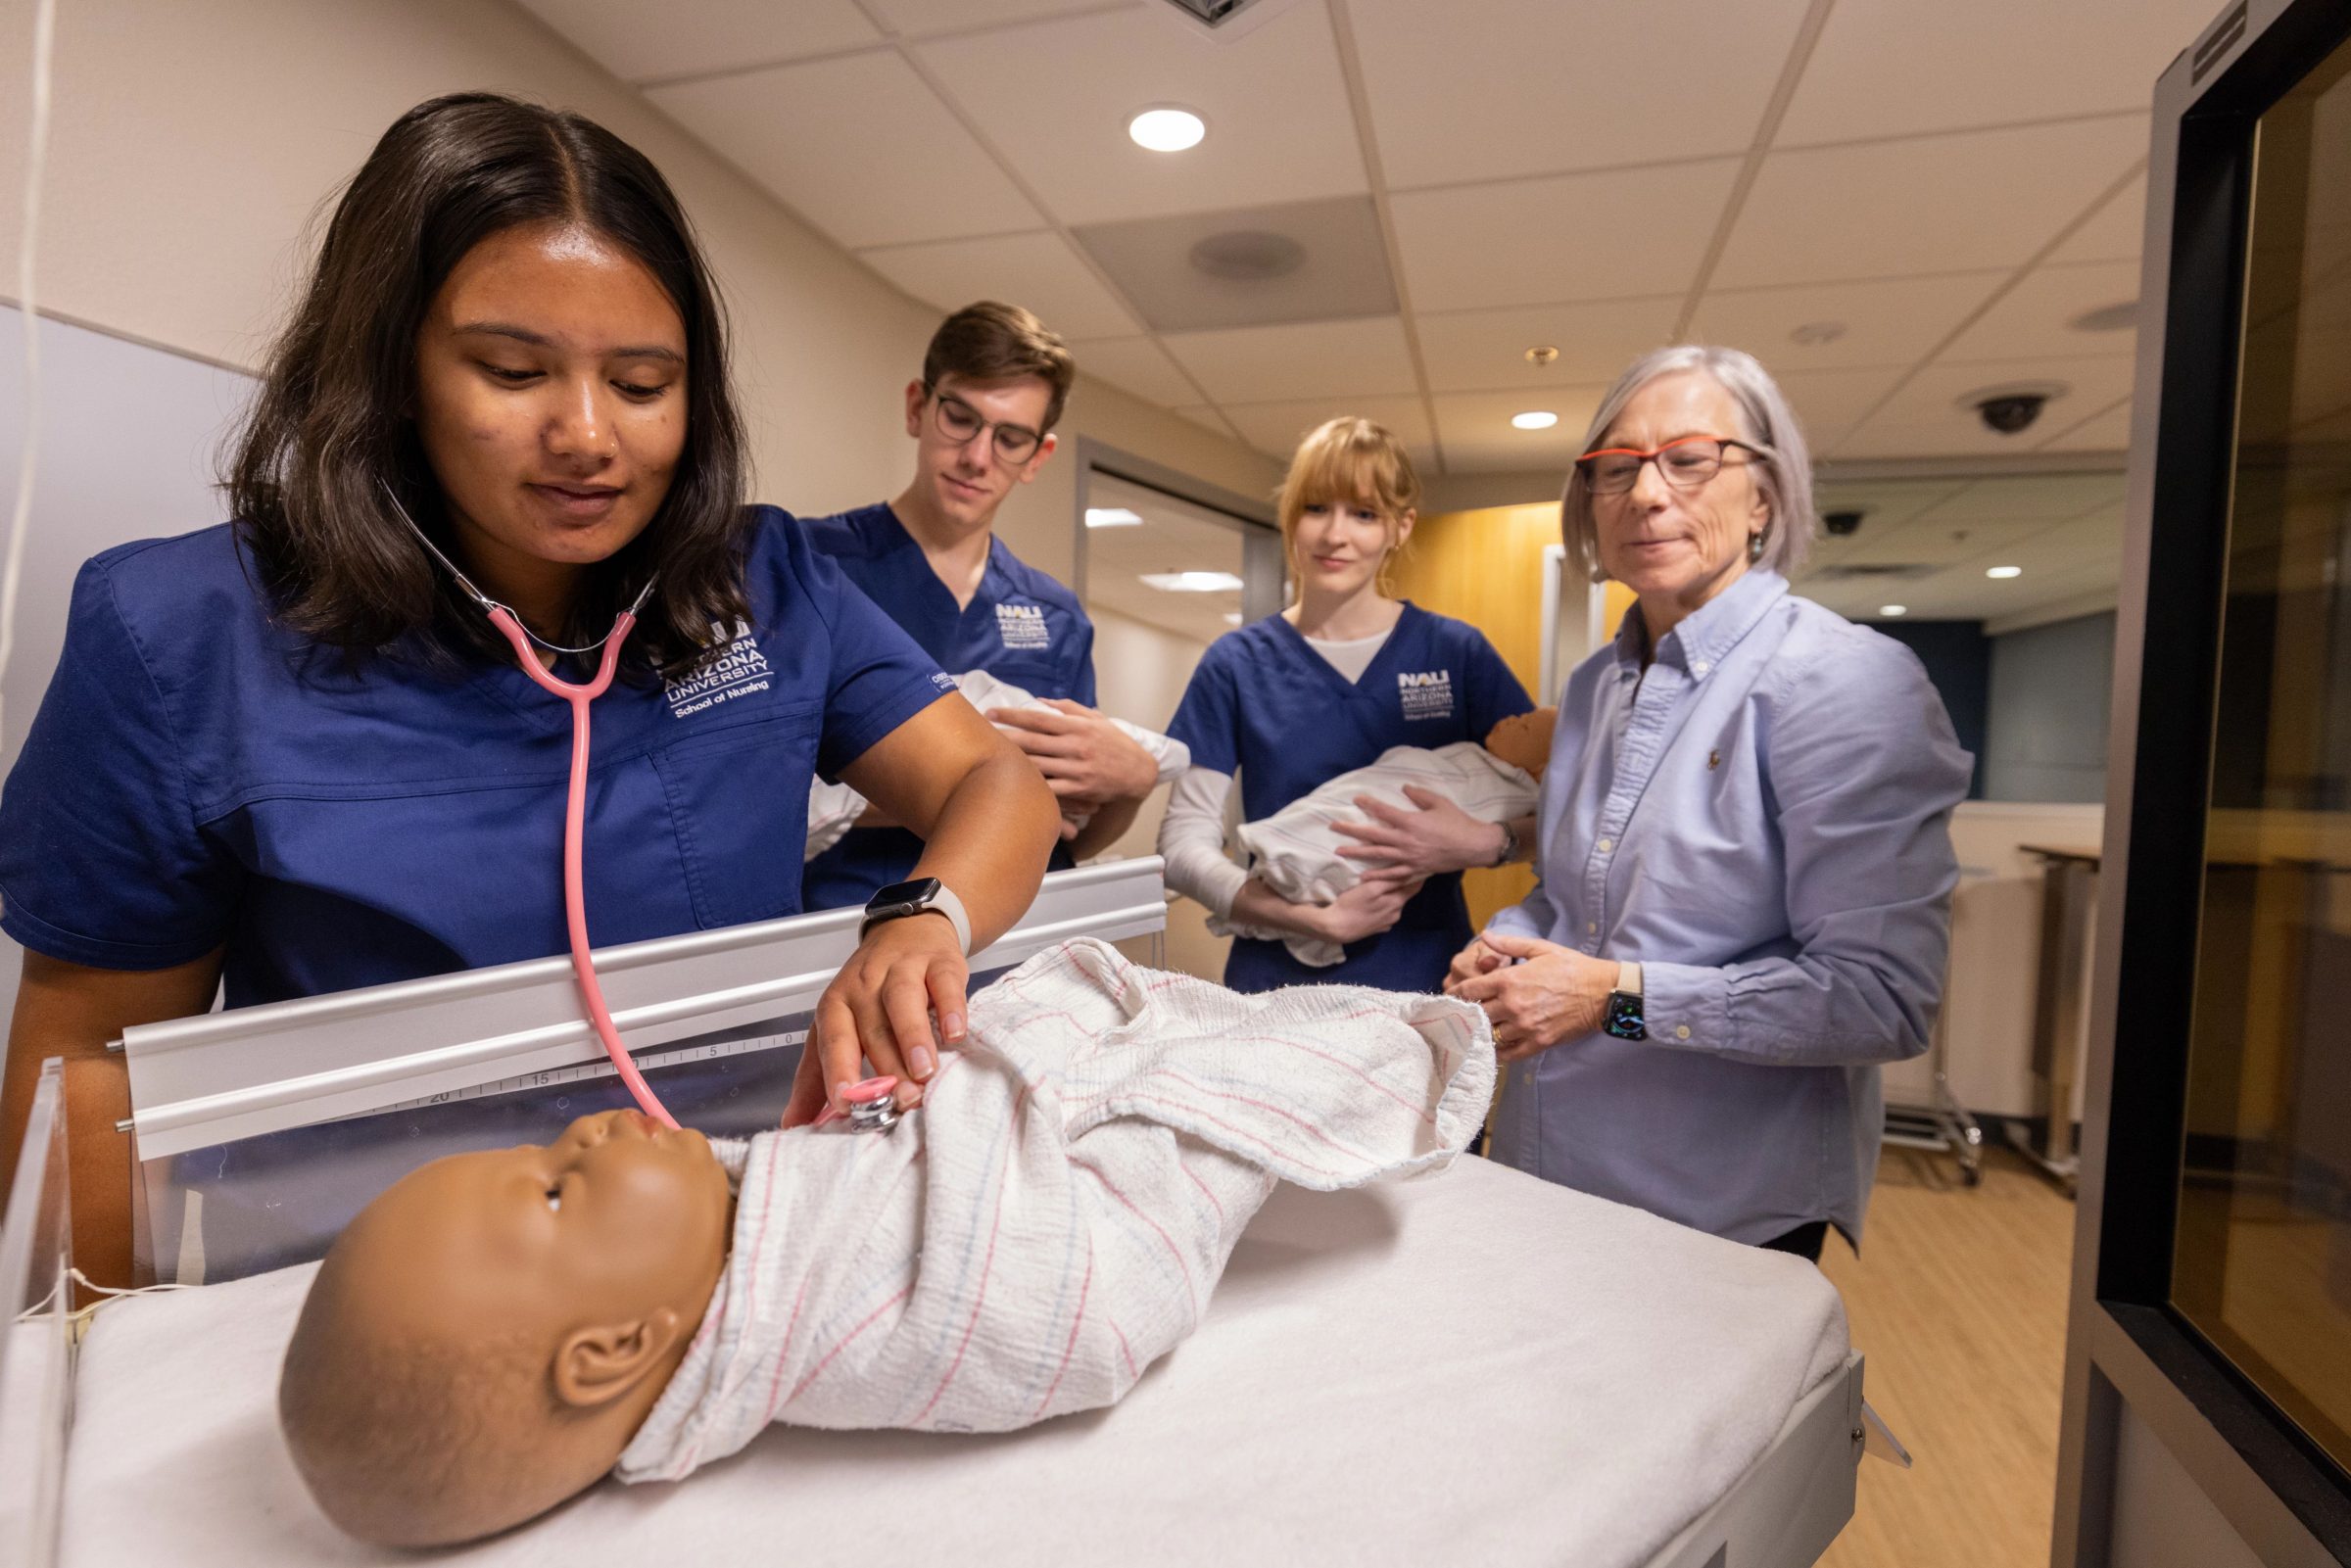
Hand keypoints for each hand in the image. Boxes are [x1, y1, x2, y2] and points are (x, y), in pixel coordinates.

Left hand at [783, 912, 968, 1126]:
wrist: (908, 932)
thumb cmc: (872, 989)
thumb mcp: (839, 1027)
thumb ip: (817, 1077)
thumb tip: (793, 1124)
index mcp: (836, 1006)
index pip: (832, 1040)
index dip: (838, 1070)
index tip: (846, 1102)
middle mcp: (864, 986)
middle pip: (872, 1029)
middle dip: (887, 1069)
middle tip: (901, 1101)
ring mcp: (902, 970)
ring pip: (903, 1002)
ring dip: (913, 1038)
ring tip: (924, 1072)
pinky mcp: (940, 962)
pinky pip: (944, 983)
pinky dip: (950, 1008)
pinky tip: (955, 1034)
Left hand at [989, 700, 1160, 807]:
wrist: (1139, 772)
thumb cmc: (1116, 743)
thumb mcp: (1096, 719)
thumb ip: (1068, 708)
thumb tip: (1040, 701)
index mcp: (1077, 727)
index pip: (1038, 718)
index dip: (1012, 715)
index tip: (992, 713)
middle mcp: (1076, 746)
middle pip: (1033, 741)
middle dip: (1005, 736)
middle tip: (981, 734)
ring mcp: (1077, 769)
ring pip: (1038, 765)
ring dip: (1013, 762)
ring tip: (991, 758)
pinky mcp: (1080, 788)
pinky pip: (1052, 788)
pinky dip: (1033, 787)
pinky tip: (1015, 785)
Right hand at [1305, 874, 1423, 944]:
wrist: (1335, 928)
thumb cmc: (1352, 904)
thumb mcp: (1372, 888)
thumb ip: (1392, 882)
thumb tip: (1409, 875)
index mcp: (1397, 903)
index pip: (1414, 887)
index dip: (1416, 877)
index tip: (1416, 866)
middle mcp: (1396, 915)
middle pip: (1403, 896)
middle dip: (1402, 886)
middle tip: (1396, 873)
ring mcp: (1387, 924)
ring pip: (1394, 906)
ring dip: (1391, 897)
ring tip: (1382, 888)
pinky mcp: (1377, 929)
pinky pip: (1385, 915)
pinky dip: (1383, 907)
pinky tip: (1374, 904)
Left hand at [1333, 786, 1504, 880]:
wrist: (1473, 846)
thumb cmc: (1457, 822)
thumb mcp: (1439, 802)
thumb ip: (1419, 795)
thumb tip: (1403, 788)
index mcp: (1411, 822)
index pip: (1384, 812)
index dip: (1369, 804)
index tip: (1356, 799)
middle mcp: (1406, 841)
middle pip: (1373, 835)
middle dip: (1351, 831)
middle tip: (1334, 827)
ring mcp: (1409, 857)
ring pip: (1378, 856)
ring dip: (1357, 853)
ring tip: (1339, 851)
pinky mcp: (1415, 869)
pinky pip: (1392, 874)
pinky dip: (1377, 876)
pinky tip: (1363, 876)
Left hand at [1452, 931, 1614, 1060]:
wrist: (1603, 992)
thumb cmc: (1572, 967)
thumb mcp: (1540, 949)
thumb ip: (1509, 944)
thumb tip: (1485, 936)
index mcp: (1510, 980)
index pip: (1470, 990)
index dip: (1457, 994)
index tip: (1452, 997)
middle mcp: (1513, 1005)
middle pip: (1476, 1015)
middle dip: (1467, 1014)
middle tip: (1460, 1016)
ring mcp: (1525, 1026)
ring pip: (1490, 1035)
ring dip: (1482, 1033)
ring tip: (1476, 1031)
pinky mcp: (1539, 1042)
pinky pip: (1509, 1053)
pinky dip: (1498, 1052)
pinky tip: (1494, 1048)